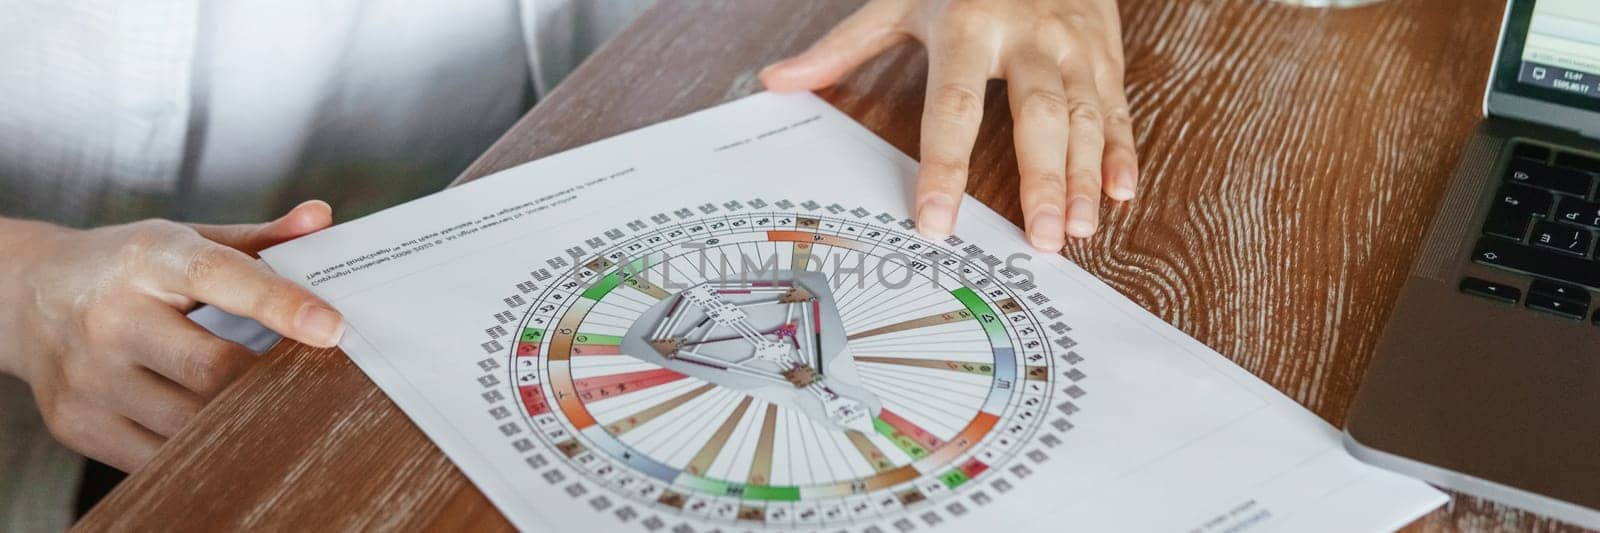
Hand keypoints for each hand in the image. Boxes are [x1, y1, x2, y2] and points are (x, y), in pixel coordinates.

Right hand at [0, 201, 342, 471]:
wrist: (26, 298)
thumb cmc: (125, 268)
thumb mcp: (184, 240)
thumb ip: (258, 238)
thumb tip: (321, 218)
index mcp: (147, 260)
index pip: (222, 278)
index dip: (281, 305)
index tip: (332, 329)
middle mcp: (111, 318)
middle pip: (210, 368)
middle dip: (269, 380)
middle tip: (308, 381)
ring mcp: (89, 377)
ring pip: (190, 421)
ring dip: (241, 419)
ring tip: (270, 406)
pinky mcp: (78, 423)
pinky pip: (159, 455)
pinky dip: (201, 447)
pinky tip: (222, 428)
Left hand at [761, 0, 1136, 250]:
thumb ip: (842, 47)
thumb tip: (777, 81)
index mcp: (969, 26)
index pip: (954, 107)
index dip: (945, 168)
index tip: (936, 221)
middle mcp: (1028, 37)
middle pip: (1038, 117)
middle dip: (1043, 182)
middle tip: (1040, 241)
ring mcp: (1073, 46)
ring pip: (1085, 118)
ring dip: (1085, 178)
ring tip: (1078, 231)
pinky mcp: (1105, 54)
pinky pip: (1118, 108)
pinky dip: (1122, 153)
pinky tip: (1120, 194)